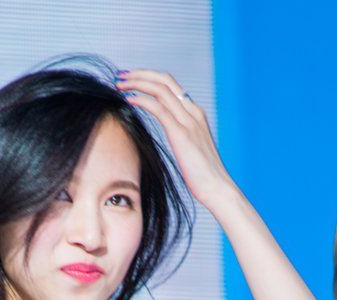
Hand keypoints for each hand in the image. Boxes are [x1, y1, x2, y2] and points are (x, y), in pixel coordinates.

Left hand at [114, 68, 229, 207]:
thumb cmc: (203, 176)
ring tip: (118, 84)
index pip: (170, 85)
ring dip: (136, 83)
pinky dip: (142, 100)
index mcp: (195, 114)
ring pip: (160, 89)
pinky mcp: (182, 134)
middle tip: (119, 75)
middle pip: (164, 80)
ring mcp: (189, 121)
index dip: (148, 78)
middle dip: (140, 74)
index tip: (130, 80)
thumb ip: (180, 137)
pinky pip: (159, 108)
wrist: (218, 188)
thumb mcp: (190, 150)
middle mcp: (193, 112)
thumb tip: (168, 138)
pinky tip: (128, 99)